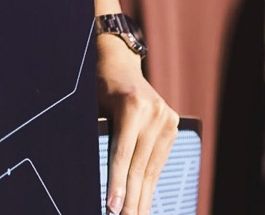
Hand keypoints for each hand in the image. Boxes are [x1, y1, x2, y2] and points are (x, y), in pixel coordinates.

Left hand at [97, 36, 178, 214]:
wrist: (118, 63)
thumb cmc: (97, 86)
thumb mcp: (92, 107)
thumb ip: (98, 137)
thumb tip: (92, 177)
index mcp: (132, 106)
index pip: (123, 155)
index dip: (117, 184)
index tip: (112, 208)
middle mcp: (154, 112)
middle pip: (139, 165)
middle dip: (131, 198)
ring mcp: (166, 118)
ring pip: (151, 167)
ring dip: (142, 196)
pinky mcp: (172, 124)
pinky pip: (158, 160)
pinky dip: (150, 182)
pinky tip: (145, 201)